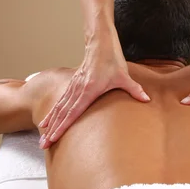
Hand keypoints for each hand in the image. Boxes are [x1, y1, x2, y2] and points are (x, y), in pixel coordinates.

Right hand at [38, 23, 149, 148]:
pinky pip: (60, 101)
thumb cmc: (111, 59)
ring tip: (43, 137)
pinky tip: (46, 121)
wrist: (100, 43)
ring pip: (58, 108)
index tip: (53, 137)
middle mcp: (77, 90)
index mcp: (88, 90)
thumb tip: (147, 99)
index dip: (62, 127)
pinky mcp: (73, 85)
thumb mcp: (124, 76)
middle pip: (62, 114)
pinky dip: (53, 112)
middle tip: (43, 144)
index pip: (72, 113)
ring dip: (50, 123)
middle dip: (52, 130)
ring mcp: (74, 87)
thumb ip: (134, 89)